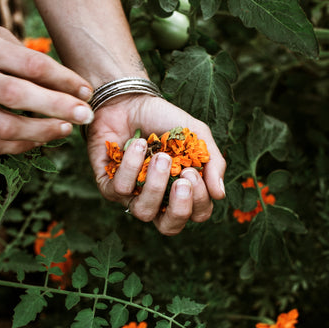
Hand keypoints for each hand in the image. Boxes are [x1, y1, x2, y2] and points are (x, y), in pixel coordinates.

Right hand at [0, 24, 93, 154]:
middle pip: (18, 96)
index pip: (30, 64)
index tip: (85, 89)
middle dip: (57, 107)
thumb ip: (23, 55)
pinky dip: (21, 146)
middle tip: (84, 114)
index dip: (63, 79)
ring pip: (5, 127)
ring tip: (65, 129)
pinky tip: (39, 139)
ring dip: (41, 132)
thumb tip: (66, 79)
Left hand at [85, 94, 225, 235]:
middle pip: (169, 227)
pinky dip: (131, 165)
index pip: (196, 214)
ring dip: (155, 184)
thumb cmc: (165, 120)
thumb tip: (219, 194)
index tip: (194, 172)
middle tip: (183, 180)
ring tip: (160, 156)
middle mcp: (157, 200)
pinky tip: (138, 144)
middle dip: (179, 207)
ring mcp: (132, 197)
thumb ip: (213, 162)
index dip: (198, 201)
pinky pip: (120, 190)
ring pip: (144, 212)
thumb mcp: (197, 136)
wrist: (130, 100)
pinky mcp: (108, 186)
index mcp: (181, 192)